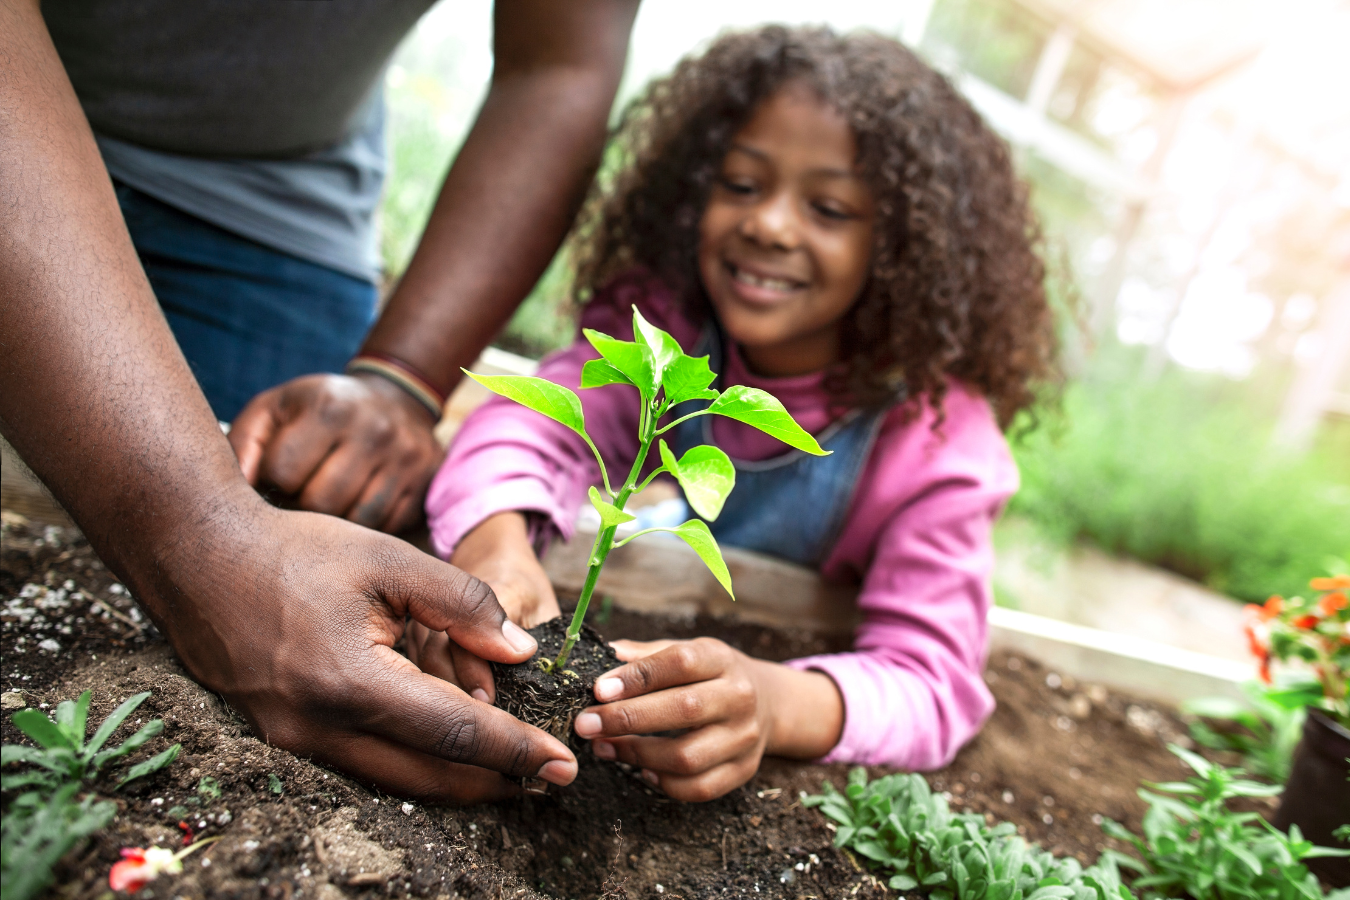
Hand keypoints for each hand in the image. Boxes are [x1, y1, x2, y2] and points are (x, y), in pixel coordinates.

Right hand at [149, 500, 576, 802]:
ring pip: (395, 781)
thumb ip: (461, 604)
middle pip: (428, 776)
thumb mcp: (388, 560)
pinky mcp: (284, 739)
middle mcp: (319, 728)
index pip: (454, 732)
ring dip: (457, 783)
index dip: (515, 749)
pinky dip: (413, 767)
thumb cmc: (294, 551)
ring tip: (512, 774)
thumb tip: (520, 652)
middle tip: (549, 780)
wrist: (198, 557)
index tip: (563, 762)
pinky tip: (447, 755)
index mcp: (350, 682)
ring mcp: (295, 742)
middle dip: (496, 782)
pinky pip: (363, 766)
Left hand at [229, 372, 443, 532]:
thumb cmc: (321, 410)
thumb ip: (242, 444)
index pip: (283, 472)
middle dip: (302, 506)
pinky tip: (357, 505)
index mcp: (330, 407)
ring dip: (335, 523)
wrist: (396, 399)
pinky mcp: (425, 484)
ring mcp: (406, 458)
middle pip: (321, 503)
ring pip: (356, 522)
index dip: (272, 482)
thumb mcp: (275, 409)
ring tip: (327, 502)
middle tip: (300, 496)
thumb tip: (233, 493)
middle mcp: (374, 430)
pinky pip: (387, 527)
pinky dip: (367, 525)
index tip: (277, 478)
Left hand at [571, 638, 775, 801]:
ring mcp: (744, 738)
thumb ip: (646, 656)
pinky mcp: (743, 770)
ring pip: (687, 756)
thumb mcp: (686, 652)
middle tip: (586, 724)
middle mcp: (739, 697)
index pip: (680, 663)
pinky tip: (640, 769)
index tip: (599, 689)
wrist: (767, 703)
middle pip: (684, 709)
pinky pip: (698, 788)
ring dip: (637, 755)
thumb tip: (602, 656)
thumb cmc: (710, 675)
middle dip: (628, 719)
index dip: (638, 676)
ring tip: (603, 747)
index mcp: (721, 659)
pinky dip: (663, 782)